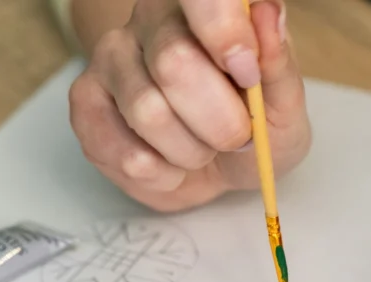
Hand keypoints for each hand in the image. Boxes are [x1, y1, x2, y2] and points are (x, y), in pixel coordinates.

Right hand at [68, 0, 309, 211]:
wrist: (220, 164)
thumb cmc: (252, 124)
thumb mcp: (283, 102)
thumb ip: (277, 62)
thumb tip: (266, 12)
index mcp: (201, 4)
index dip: (223, 32)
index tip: (247, 73)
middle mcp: (149, 18)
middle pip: (173, 63)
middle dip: (219, 120)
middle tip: (237, 136)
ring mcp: (110, 59)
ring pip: (148, 113)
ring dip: (191, 151)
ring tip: (202, 149)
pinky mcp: (86, 104)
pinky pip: (125, 154)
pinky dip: (163, 175)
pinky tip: (171, 163)